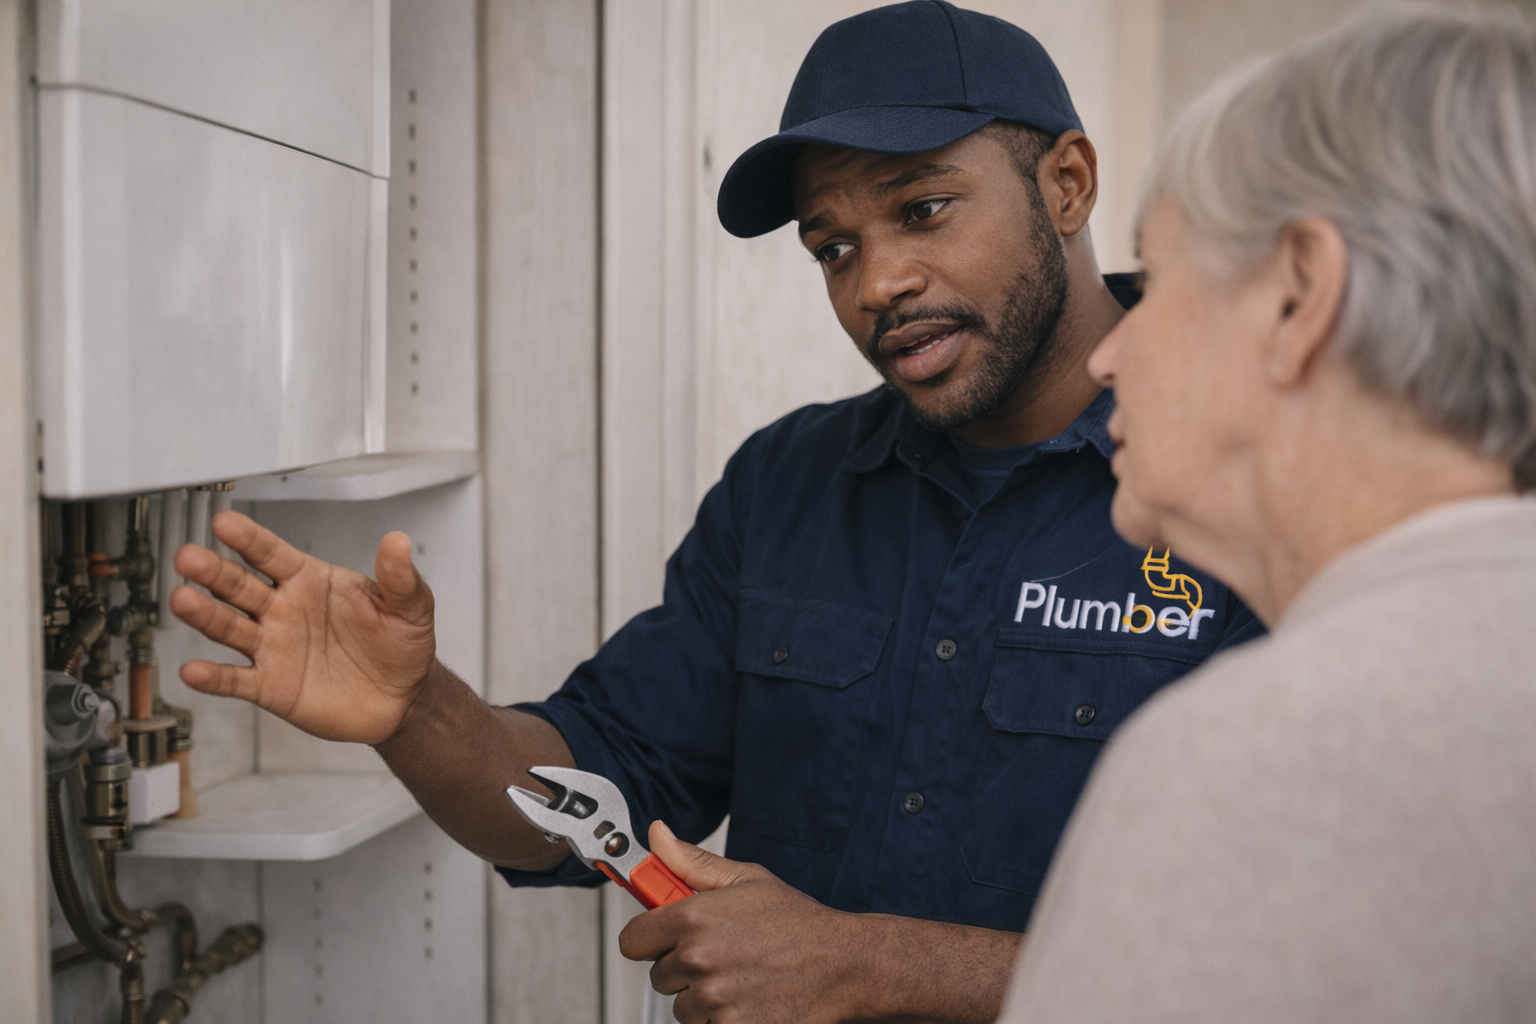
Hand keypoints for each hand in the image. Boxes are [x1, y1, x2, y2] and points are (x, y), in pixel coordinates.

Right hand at [170, 511, 436, 743]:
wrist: (404, 698)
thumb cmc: (402, 644)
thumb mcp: (411, 606)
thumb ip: (400, 577)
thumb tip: (398, 541)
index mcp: (311, 581)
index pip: (272, 553)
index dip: (248, 539)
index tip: (224, 523)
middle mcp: (283, 609)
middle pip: (238, 585)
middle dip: (212, 571)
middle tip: (188, 557)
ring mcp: (274, 647)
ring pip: (229, 627)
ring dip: (204, 614)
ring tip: (181, 600)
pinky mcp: (272, 686)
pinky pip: (236, 680)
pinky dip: (213, 677)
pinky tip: (193, 669)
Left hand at [619, 822, 859, 1023]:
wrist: (843, 965)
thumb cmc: (798, 923)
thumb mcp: (746, 879)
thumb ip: (692, 862)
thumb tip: (657, 836)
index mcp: (694, 918)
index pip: (632, 940)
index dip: (649, 938)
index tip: (664, 938)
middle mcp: (698, 959)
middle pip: (659, 975)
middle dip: (683, 967)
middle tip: (722, 956)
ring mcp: (713, 999)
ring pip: (681, 1006)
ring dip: (702, 998)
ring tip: (740, 978)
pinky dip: (723, 1019)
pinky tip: (748, 1000)